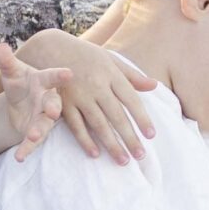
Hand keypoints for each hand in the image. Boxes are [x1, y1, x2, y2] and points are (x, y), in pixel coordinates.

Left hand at [0, 42, 71, 162]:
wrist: (22, 101)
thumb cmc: (22, 81)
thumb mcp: (12, 71)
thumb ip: (6, 60)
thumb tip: (0, 46)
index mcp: (44, 81)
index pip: (53, 76)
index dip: (60, 75)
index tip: (68, 73)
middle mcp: (48, 99)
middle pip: (53, 104)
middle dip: (53, 108)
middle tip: (53, 112)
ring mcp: (44, 117)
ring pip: (45, 125)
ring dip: (39, 131)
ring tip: (32, 137)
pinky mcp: (37, 131)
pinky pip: (34, 142)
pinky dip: (27, 149)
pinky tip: (19, 157)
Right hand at [12, 29, 156, 164]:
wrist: (54, 49)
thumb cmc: (88, 56)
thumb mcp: (112, 60)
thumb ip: (132, 76)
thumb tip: (154, 86)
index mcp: (111, 75)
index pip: (131, 100)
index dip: (142, 118)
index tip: (151, 135)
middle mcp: (96, 86)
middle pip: (116, 116)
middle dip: (129, 137)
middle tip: (141, 155)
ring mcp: (79, 97)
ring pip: (98, 124)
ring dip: (111, 144)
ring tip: (123, 160)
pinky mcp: (64, 104)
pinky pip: (75, 126)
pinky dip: (85, 141)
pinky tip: (95, 154)